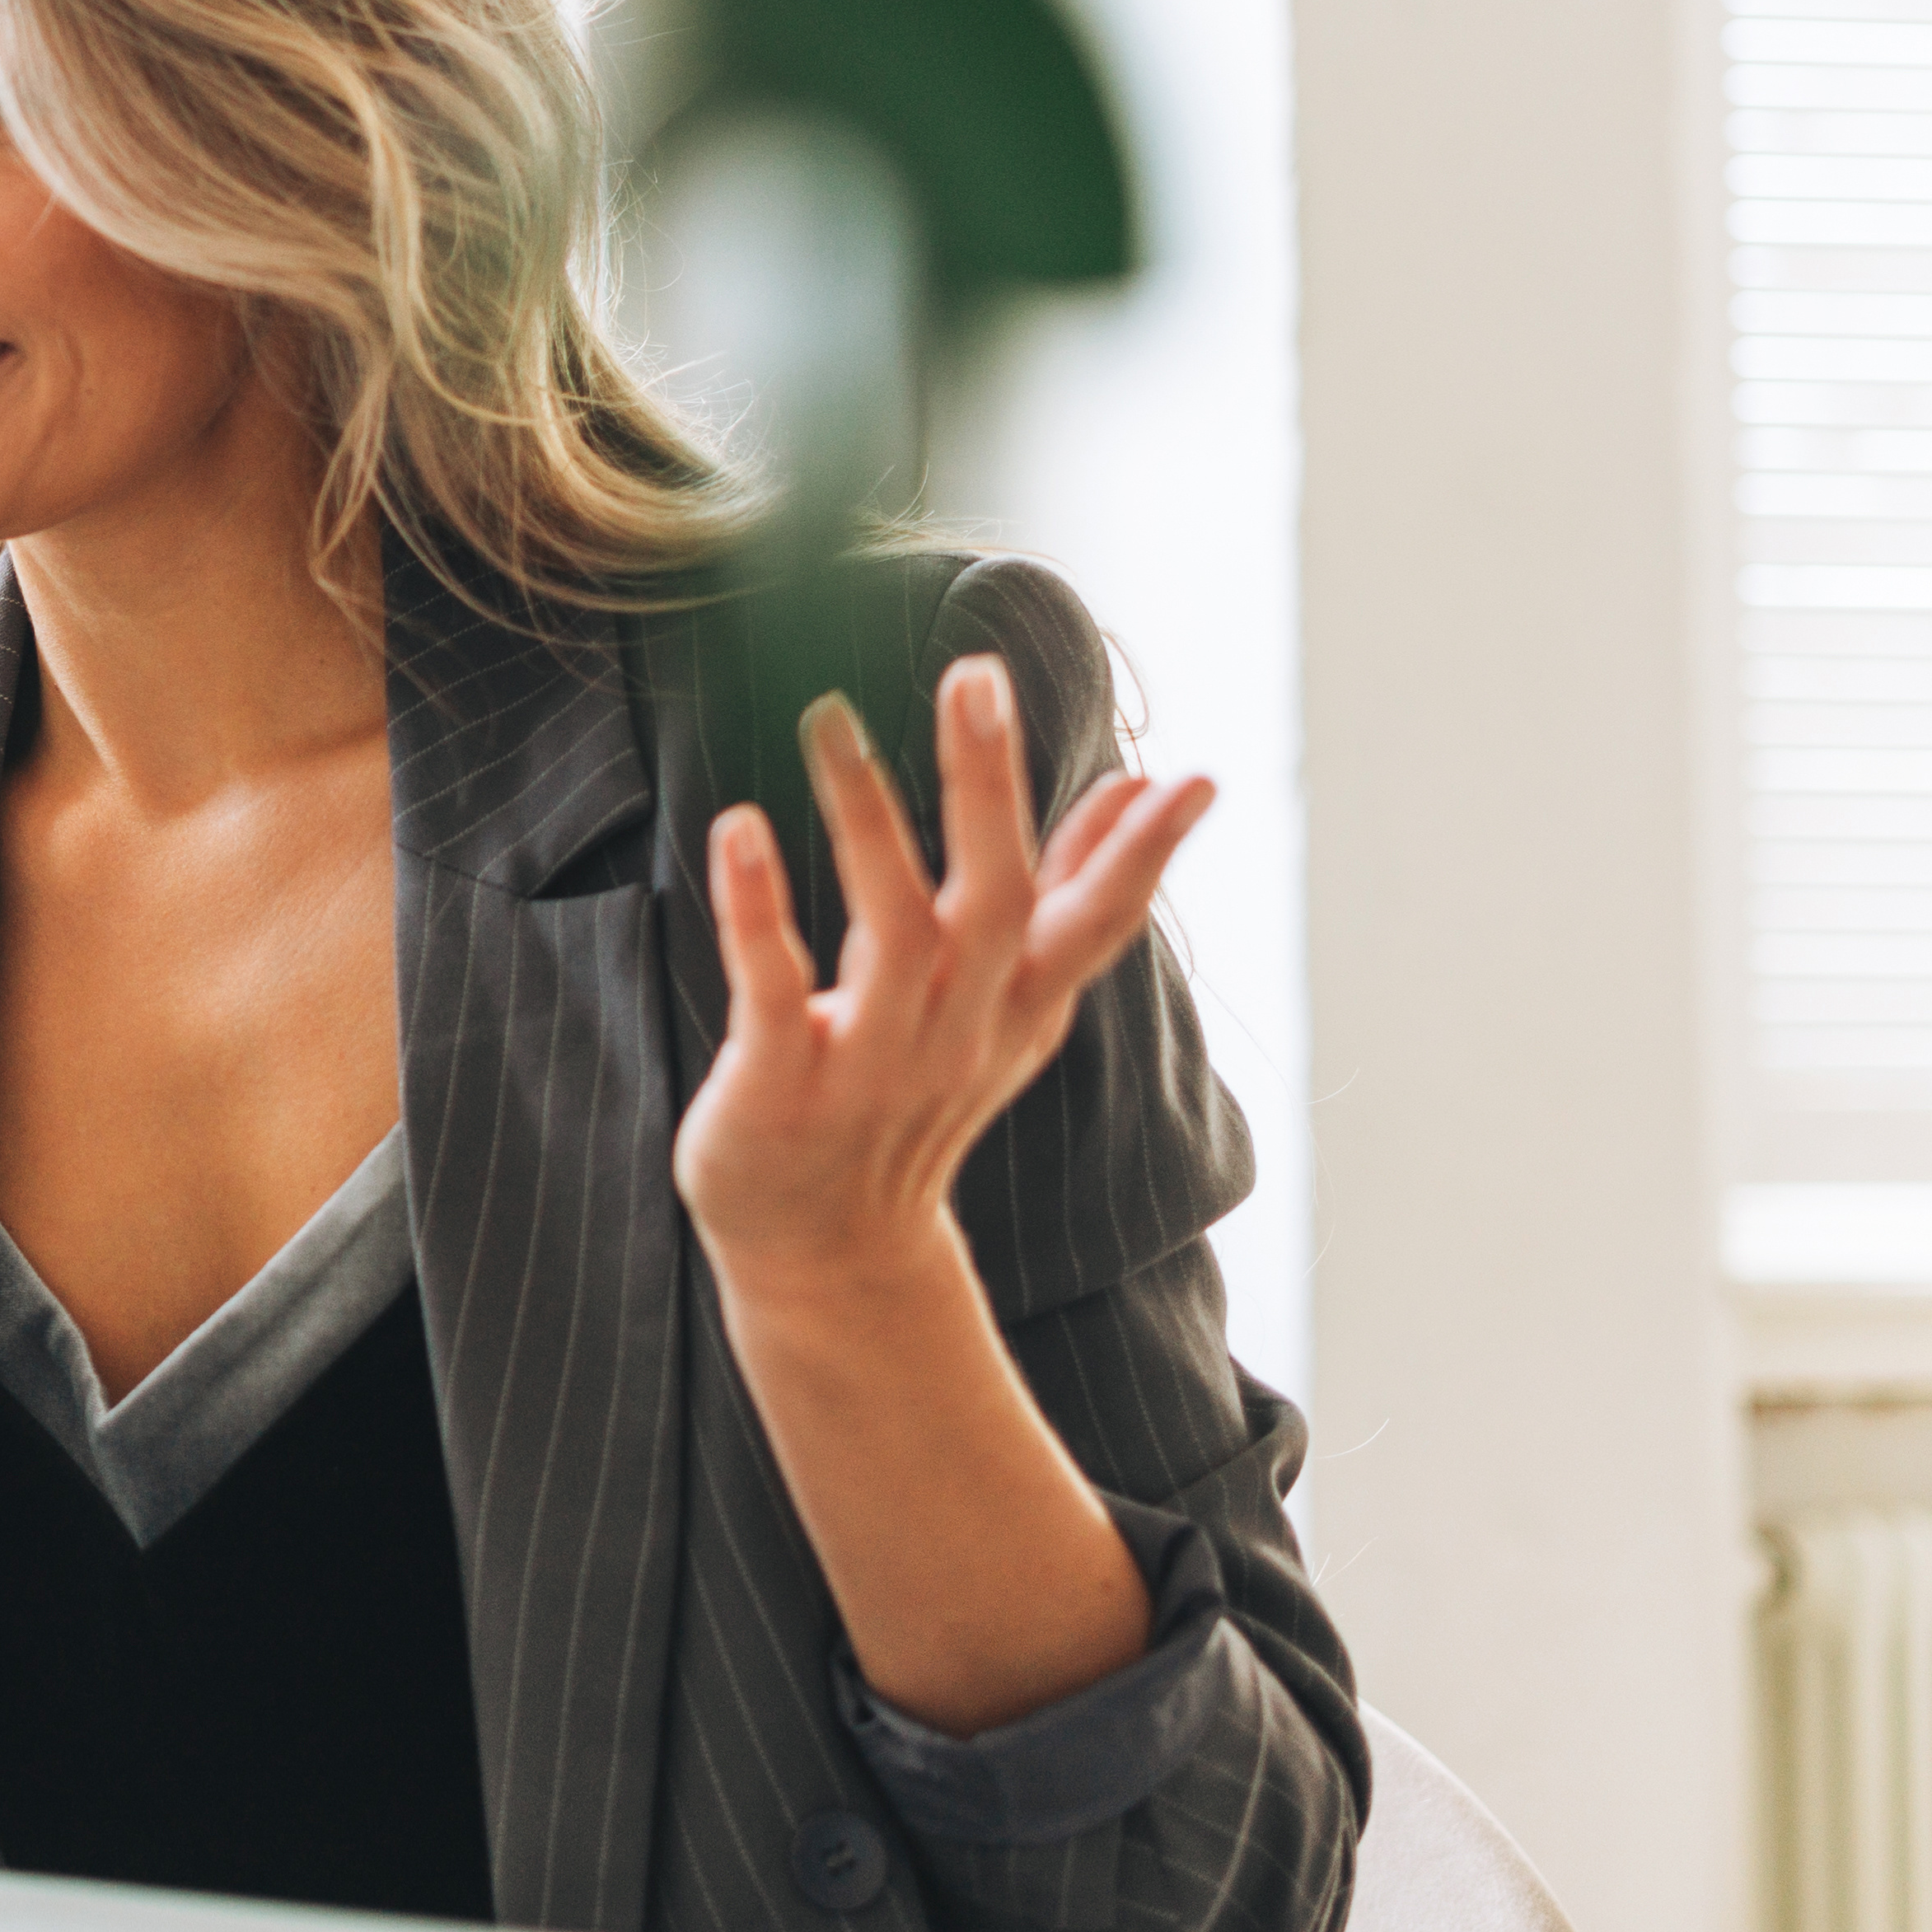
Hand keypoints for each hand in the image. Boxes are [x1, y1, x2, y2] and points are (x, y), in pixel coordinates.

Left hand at [671, 654, 1216, 1297]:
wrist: (825, 1252)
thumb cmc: (910, 1096)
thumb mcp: (1007, 1002)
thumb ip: (1068, 892)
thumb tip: (1149, 784)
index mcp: (1015, 1006)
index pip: (1094, 924)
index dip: (1144, 856)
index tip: (1192, 775)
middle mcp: (955, 1030)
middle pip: (992, 903)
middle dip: (990, 791)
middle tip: (979, 680)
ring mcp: (870, 1063)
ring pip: (892, 933)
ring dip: (868, 825)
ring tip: (833, 724)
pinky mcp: (780, 1087)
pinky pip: (774, 990)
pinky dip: (758, 911)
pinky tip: (740, 828)